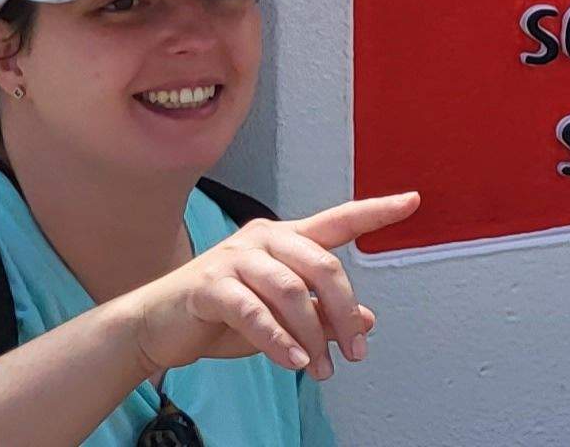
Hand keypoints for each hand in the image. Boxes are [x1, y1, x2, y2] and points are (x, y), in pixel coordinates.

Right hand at [114, 192, 418, 380]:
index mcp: (285, 239)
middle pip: (323, 266)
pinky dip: (279, 340)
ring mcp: (234, 259)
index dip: (376, 211)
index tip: (411, 202)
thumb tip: (366, 319)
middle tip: (355, 352)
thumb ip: (320, 312)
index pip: (338, 220)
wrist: (158, 326)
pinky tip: (293, 360)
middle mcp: (263, 240)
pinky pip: (253, 312)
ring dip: (313, 335)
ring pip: (292, 291)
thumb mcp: (281, 317)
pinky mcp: (209, 285)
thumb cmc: (221, 316)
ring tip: (320, 367)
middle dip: (345, 313)